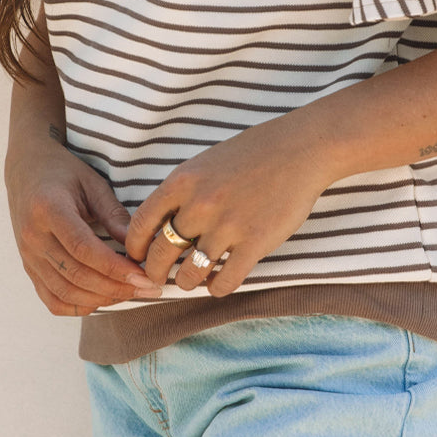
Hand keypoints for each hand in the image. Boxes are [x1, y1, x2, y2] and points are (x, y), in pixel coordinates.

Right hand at [4, 135, 164, 315]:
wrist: (26, 170)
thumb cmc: (64, 172)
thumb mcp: (93, 184)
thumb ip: (114, 215)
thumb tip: (138, 249)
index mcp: (48, 209)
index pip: (83, 249)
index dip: (115, 268)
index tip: (143, 276)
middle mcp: (32, 237)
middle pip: (75, 275)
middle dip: (115, 288)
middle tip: (148, 289)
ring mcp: (27, 256)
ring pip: (64, 293)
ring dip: (101, 299)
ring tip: (131, 293)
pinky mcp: (28, 268)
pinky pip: (52, 299)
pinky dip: (79, 306)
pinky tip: (103, 299)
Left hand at [123, 112, 338, 296]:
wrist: (300, 149)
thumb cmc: (253, 154)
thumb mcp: (205, 163)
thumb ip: (182, 192)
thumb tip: (161, 225)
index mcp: (182, 181)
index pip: (140, 224)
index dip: (135, 248)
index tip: (139, 258)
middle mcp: (200, 204)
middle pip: (160, 255)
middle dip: (157, 272)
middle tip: (161, 278)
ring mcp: (228, 225)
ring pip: (190, 274)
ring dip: (187, 282)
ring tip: (193, 279)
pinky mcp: (255, 242)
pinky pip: (224, 282)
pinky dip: (217, 287)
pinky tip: (219, 281)